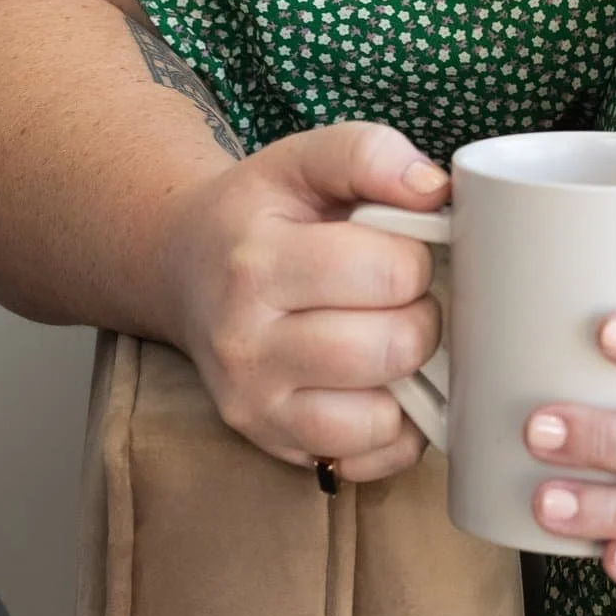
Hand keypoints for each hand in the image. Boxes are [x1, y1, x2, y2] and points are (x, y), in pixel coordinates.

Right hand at [165, 122, 447, 481]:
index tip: (396, 251)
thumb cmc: (257, 217)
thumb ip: (369, 155)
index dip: (416, 258)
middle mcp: (244, 342)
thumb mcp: (300, 162)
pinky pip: (366, 460)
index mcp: (256, 263)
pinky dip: (392, 432)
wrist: (182, 268)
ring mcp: (253, 403)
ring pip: (380, 416)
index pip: (389, 272)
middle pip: (391, 348)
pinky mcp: (270, 444)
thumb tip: (433, 190)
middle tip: (399, 300)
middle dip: (420, 319)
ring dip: (407, 379)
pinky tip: (377, 387)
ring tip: (386, 340)